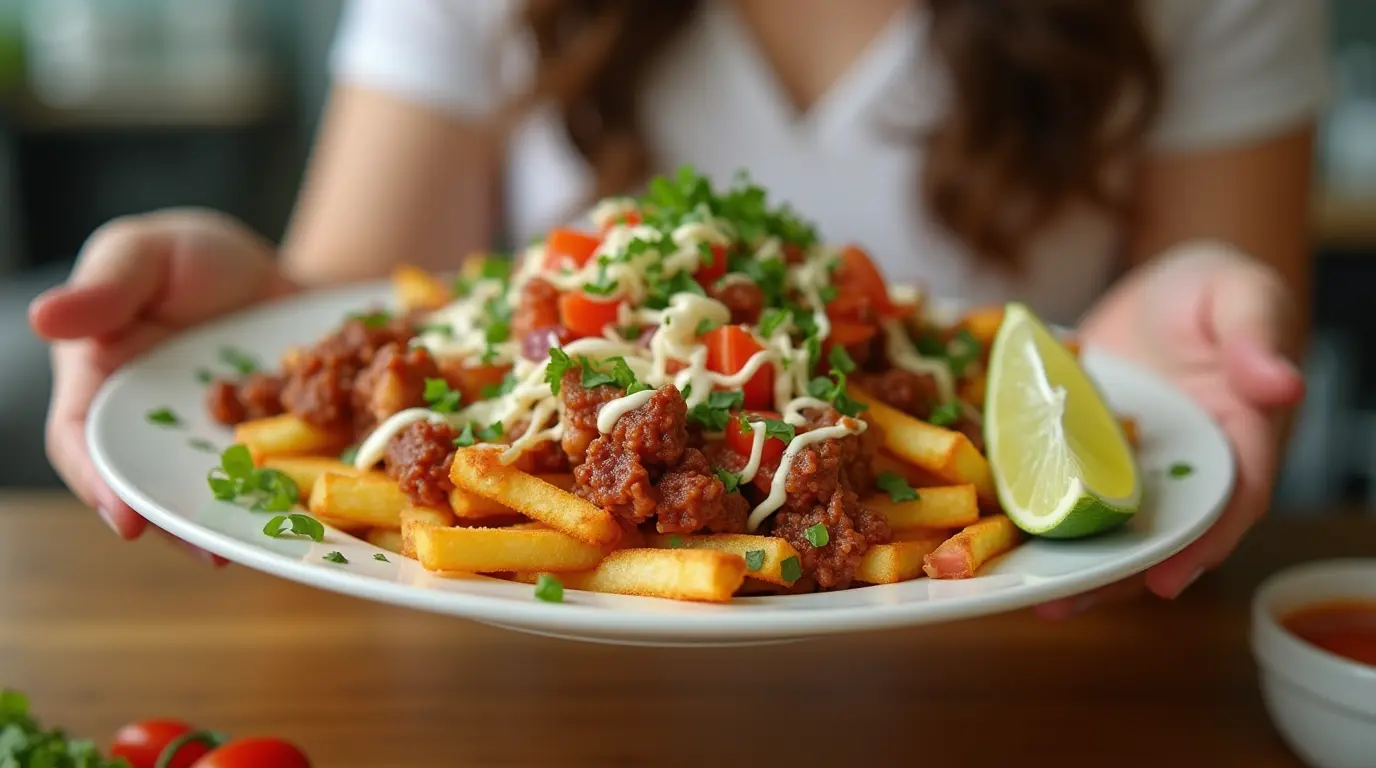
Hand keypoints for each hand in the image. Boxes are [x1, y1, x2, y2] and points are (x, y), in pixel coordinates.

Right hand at [29, 209, 296, 556]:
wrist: (274, 276)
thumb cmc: (189, 257)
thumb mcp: (144, 253)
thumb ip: (105, 286)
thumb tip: (45, 317)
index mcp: (101, 387)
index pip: (82, 443)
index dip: (100, 484)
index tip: (128, 518)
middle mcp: (151, 433)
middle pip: (151, 489)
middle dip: (179, 526)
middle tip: (212, 553)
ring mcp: (210, 450)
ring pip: (216, 497)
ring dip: (240, 524)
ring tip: (270, 545)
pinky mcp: (264, 453)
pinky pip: (276, 483)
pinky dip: (295, 498)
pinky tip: (323, 516)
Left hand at [1035, 240, 1305, 618]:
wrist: (1161, 288)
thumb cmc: (1213, 292)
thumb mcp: (1242, 297)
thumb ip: (1257, 338)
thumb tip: (1282, 382)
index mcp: (1237, 442)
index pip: (1229, 504)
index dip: (1200, 545)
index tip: (1167, 581)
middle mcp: (1182, 472)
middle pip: (1155, 536)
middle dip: (1110, 576)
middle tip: (1057, 604)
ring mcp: (1128, 471)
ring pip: (1100, 525)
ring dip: (1060, 560)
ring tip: (1011, 590)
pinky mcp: (1083, 458)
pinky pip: (1057, 487)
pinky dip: (1026, 510)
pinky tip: (982, 533)